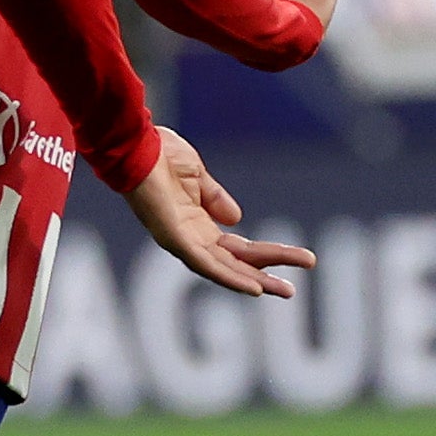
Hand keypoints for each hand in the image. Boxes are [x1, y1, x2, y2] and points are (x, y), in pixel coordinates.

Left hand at [121, 127, 313, 301]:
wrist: (137, 144)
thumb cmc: (160, 155)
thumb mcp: (197, 176)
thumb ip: (215, 198)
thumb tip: (236, 219)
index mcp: (196, 223)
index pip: (236, 248)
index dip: (265, 255)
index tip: (298, 258)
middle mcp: (189, 237)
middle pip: (233, 264)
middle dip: (265, 276)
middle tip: (292, 292)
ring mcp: (181, 240)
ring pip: (224, 268)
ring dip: (255, 280)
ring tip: (285, 291)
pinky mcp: (173, 237)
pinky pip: (205, 263)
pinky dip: (229, 276)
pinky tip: (253, 286)